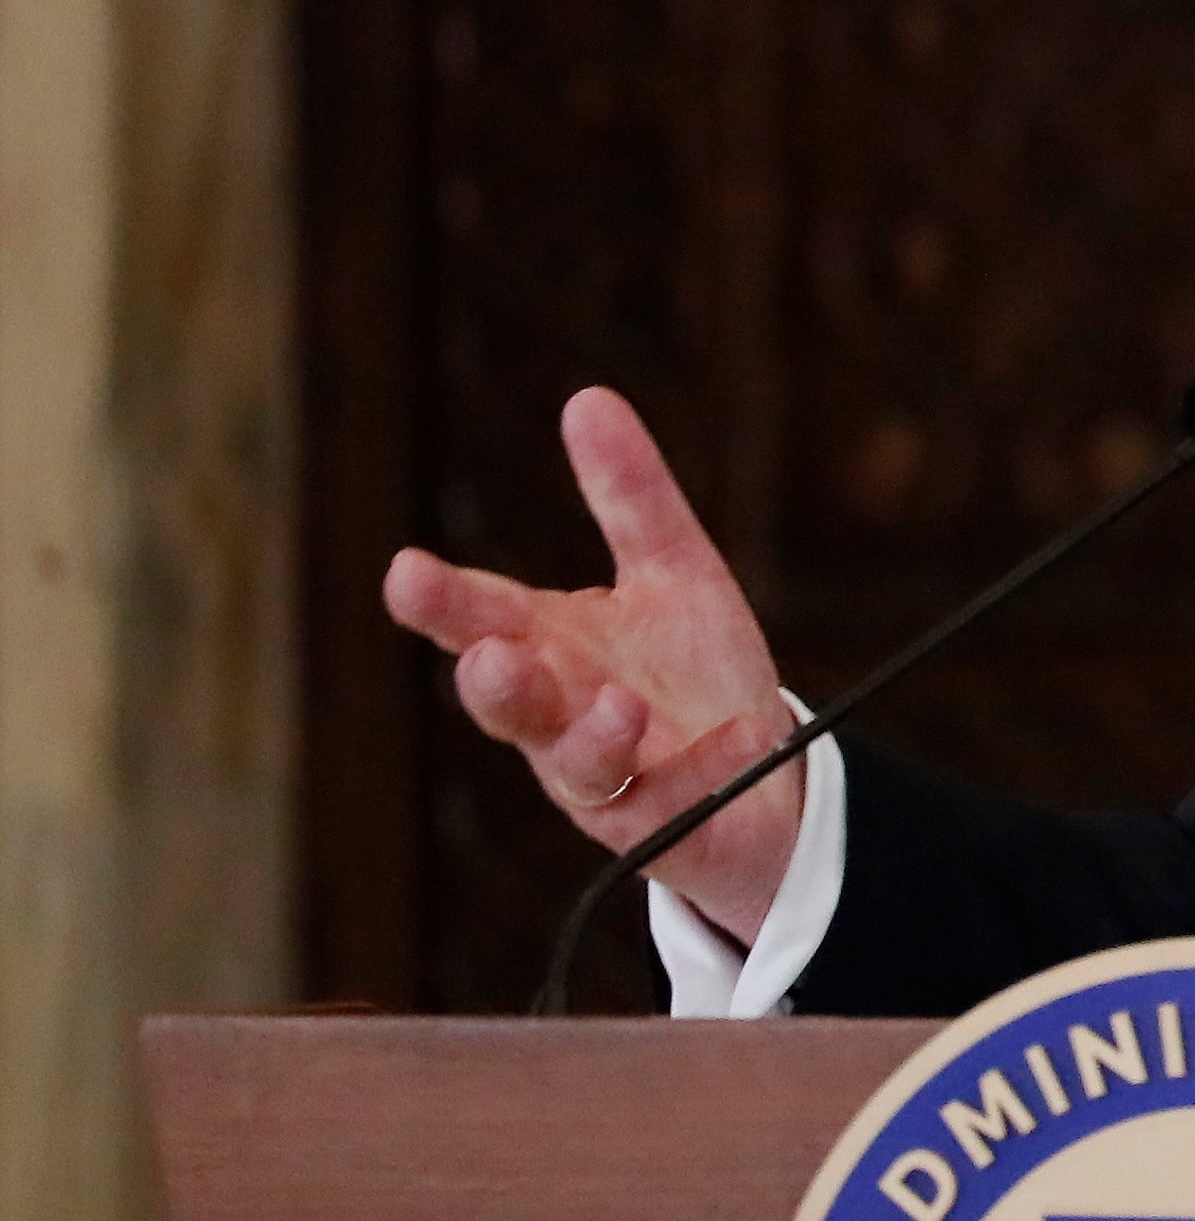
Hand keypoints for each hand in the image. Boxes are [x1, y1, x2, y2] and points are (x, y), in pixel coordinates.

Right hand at [380, 388, 803, 939]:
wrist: (760, 772)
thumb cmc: (691, 670)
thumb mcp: (674, 570)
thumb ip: (631, 496)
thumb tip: (588, 398)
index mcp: (550, 646)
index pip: (483, 617)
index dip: (444, 599)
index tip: (406, 571)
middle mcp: (561, 714)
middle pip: (505, 701)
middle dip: (492, 681)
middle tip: (489, 656)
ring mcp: (608, 777)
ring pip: (575, 767)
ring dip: (589, 736)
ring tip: (619, 705)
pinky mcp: (665, 822)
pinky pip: (679, 800)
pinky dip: (713, 763)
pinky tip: (747, 732)